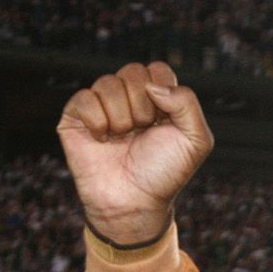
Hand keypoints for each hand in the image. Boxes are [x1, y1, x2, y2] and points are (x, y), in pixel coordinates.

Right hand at [56, 60, 214, 245]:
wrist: (134, 201)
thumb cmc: (164, 173)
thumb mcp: (196, 141)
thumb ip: (187, 103)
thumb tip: (153, 85)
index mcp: (157, 97)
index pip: (158, 70)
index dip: (163, 95)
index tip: (163, 123)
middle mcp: (128, 97)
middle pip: (134, 71)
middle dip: (143, 107)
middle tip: (142, 132)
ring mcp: (101, 104)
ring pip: (109, 83)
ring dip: (122, 117)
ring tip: (123, 138)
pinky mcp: (76, 116)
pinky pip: (85, 98)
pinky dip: (98, 121)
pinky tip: (102, 139)